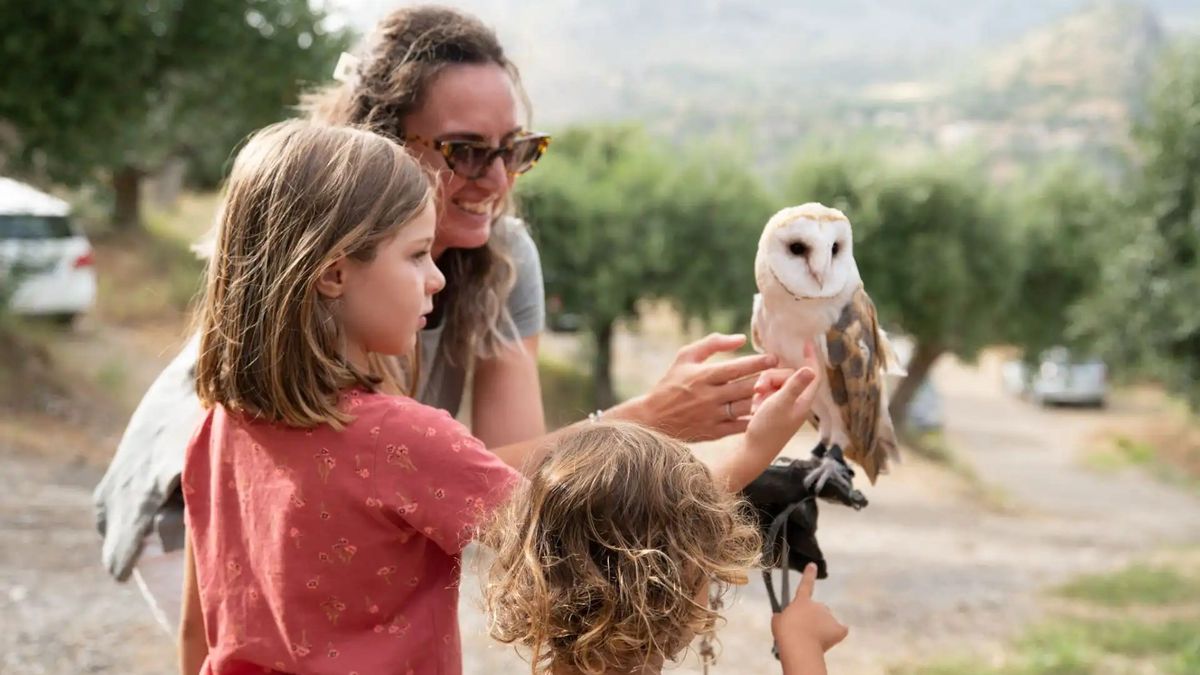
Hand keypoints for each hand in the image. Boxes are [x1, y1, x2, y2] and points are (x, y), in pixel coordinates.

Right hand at [613, 333, 776, 440]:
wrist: (653, 418)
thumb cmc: (672, 383)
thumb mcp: (685, 356)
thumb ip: (712, 344)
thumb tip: (740, 339)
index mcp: (703, 376)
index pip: (735, 368)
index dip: (757, 363)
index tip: (773, 358)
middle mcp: (709, 396)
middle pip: (744, 387)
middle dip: (767, 380)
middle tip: (784, 374)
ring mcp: (712, 415)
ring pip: (744, 407)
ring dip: (763, 400)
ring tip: (778, 392)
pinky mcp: (713, 432)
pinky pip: (739, 426)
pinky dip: (753, 419)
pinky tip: (766, 413)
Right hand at [745, 341, 821, 456]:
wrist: (753, 451)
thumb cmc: (767, 429)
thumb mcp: (780, 404)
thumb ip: (794, 385)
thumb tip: (810, 369)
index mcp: (803, 400)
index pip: (813, 374)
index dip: (811, 357)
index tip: (807, 342)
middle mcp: (797, 402)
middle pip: (788, 375)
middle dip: (771, 377)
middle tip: (759, 388)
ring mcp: (785, 406)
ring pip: (776, 382)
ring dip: (764, 387)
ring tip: (756, 402)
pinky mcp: (774, 409)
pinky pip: (768, 392)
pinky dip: (761, 396)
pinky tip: (755, 406)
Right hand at [772, 564, 847, 654]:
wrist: (800, 647)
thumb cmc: (785, 633)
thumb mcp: (777, 621)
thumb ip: (783, 616)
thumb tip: (784, 618)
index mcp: (802, 601)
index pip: (806, 584)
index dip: (809, 574)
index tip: (813, 565)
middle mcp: (818, 605)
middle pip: (817, 609)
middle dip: (812, 617)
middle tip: (804, 630)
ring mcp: (829, 616)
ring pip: (827, 620)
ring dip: (821, 627)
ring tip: (812, 639)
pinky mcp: (839, 629)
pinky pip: (840, 629)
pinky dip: (835, 634)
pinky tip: (829, 640)